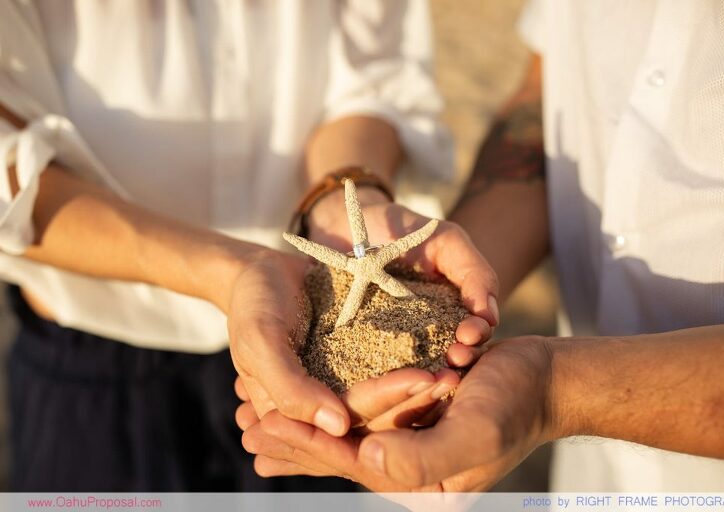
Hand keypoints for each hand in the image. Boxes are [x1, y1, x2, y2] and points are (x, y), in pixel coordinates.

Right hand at [227, 245, 460, 437]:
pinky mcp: (362, 357)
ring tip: (462, 360)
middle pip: (381, 407)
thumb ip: (292, 390)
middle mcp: (331, 403)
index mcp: (305, 414)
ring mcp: (349, 381)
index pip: (352, 415)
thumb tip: (340, 428)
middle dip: (418, 393)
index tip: (426, 379)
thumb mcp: (261, 345)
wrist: (261, 271)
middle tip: (456, 375)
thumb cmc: (254, 308)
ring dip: (427, 378)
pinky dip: (420, 351)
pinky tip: (449, 340)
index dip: (388, 399)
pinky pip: (394, 359)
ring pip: (393, 387)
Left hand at [238, 337, 556, 490]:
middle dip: (291, 439)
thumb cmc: (516, 405)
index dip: (304, 446)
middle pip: (339, 454)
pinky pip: (363, 414)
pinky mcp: (412, 418)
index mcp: (419, 482)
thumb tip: (365, 458)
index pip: (350, 464)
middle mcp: (410, 467)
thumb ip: (422, 457)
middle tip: (242, 423)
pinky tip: (309, 399)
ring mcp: (410, 441)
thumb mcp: (476, 433)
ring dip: (304, 422)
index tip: (258, 428)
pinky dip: (331, 406)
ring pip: (345, 433)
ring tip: (258, 412)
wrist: (545, 379)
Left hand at [308, 187, 499, 355]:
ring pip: (420, 365)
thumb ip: (475, 272)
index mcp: (453, 310)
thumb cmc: (402, 229)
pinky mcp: (364, 346)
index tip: (468, 334)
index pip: (475, 330)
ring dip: (432, 371)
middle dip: (459, 357)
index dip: (476, 333)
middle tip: (455, 357)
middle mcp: (430, 330)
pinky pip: (377, 364)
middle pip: (452, 352)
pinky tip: (394, 377)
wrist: (346, 225)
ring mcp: (397, 340)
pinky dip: (389, 373)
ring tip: (434, 373)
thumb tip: (491, 314)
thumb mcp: (447, 241)